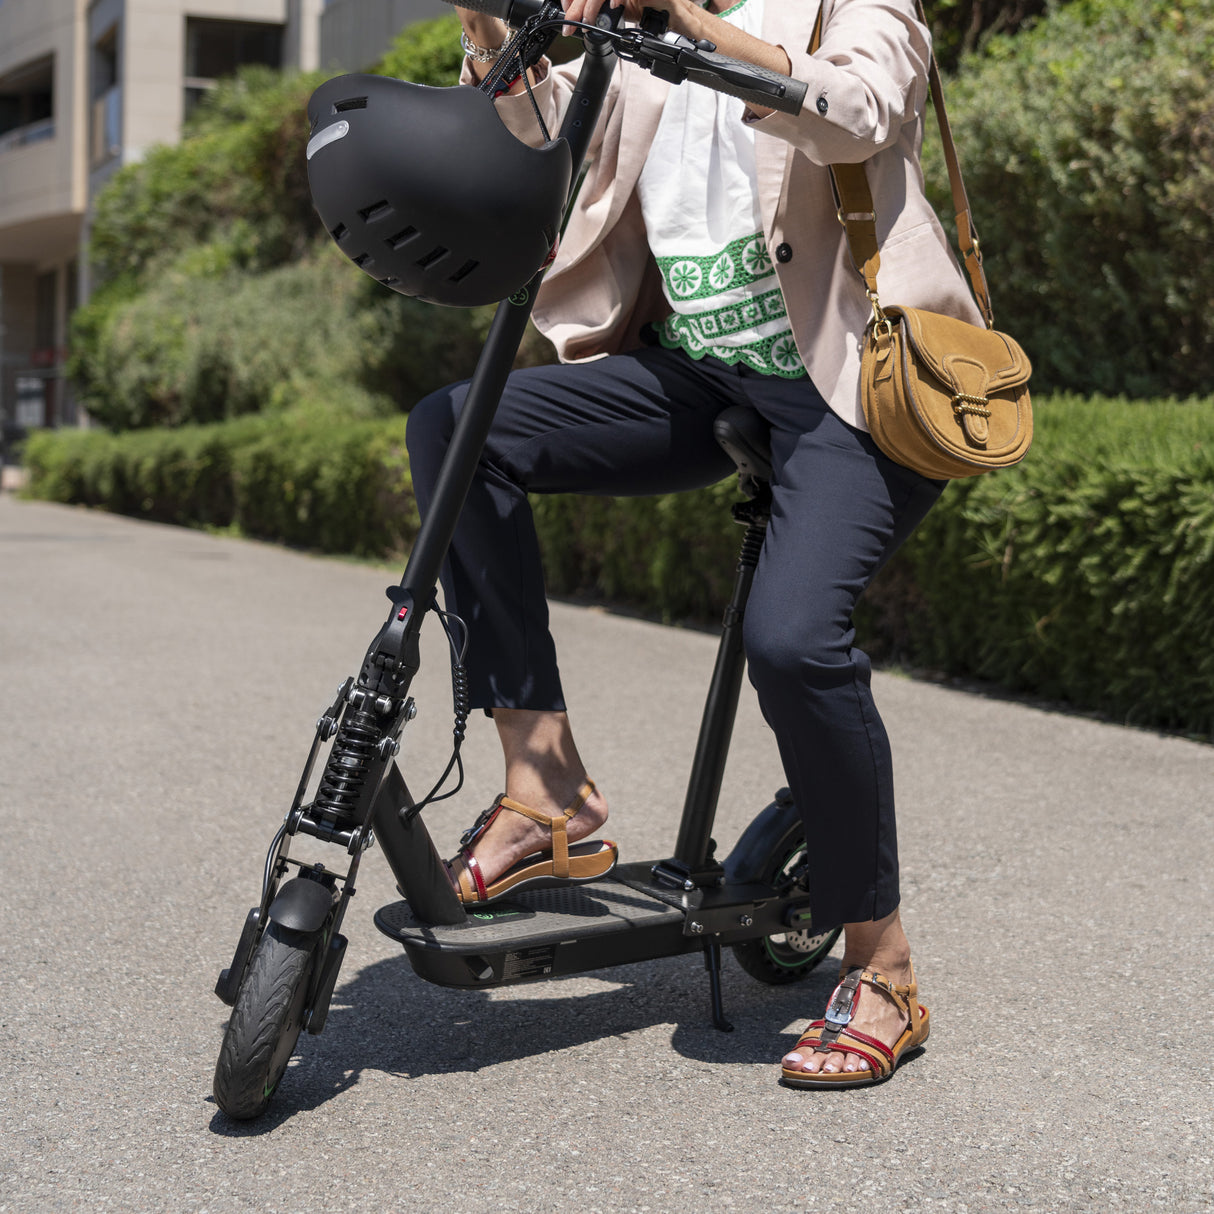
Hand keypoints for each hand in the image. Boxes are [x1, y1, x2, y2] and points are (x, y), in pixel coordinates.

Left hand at [560, 0, 686, 37]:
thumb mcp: (620, 10)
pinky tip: (613, 7)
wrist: (675, 15)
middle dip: (576, 5)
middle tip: (569, 24)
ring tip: (587, 20)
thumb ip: (602, 11)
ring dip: (591, 4)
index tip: (567, 12)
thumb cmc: (650, 11)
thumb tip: (581, 19)